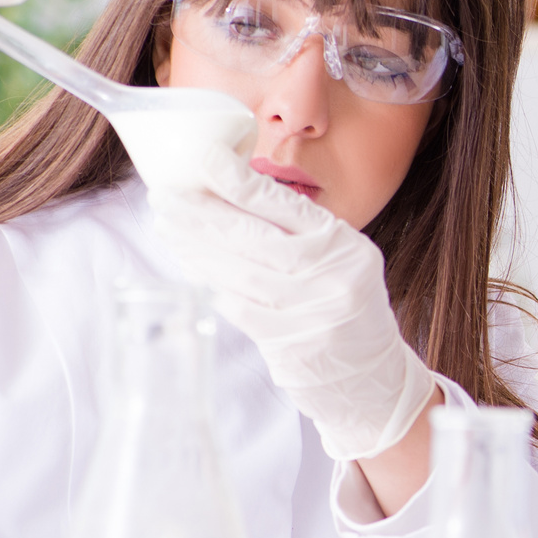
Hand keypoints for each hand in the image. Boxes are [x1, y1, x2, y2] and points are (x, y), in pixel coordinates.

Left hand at [149, 146, 438, 463]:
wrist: (372, 376)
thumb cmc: (348, 306)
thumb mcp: (341, 259)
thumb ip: (298, 233)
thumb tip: (231, 196)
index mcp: (343, 244)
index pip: (282, 205)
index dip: (237, 180)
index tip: (203, 160)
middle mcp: (331, 274)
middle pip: (251, 236)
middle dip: (200, 213)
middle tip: (164, 196)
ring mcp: (311, 312)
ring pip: (238, 272)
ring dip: (196, 249)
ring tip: (168, 229)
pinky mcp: (291, 345)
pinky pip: (239, 308)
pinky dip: (213, 286)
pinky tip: (194, 270)